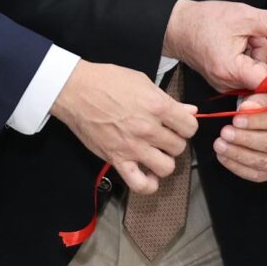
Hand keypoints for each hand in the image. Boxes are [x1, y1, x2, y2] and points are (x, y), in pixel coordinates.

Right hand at [52, 60, 197, 195]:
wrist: (76, 90)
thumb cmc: (107, 81)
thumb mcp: (142, 82)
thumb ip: (168, 99)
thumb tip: (190, 111)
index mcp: (157, 106)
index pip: (190, 127)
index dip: (185, 126)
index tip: (177, 125)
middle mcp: (148, 129)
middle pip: (179, 147)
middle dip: (173, 142)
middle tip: (162, 137)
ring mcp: (133, 147)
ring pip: (166, 167)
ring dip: (163, 161)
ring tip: (155, 153)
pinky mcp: (117, 159)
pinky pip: (139, 184)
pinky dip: (147, 184)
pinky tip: (147, 174)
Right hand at [164, 0, 266, 91]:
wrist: (178, 27)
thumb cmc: (205, 21)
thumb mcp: (243, 15)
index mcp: (231, 70)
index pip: (266, 82)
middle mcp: (228, 83)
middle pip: (264, 78)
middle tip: (265, 35)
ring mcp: (226, 84)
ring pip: (257, 74)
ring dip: (260, 54)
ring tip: (247, 35)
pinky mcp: (225, 80)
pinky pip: (247, 73)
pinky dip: (251, 58)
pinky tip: (243, 42)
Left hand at [215, 81, 266, 183]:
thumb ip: (260, 99)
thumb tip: (245, 108)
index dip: (257, 121)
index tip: (237, 119)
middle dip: (245, 139)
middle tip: (225, 133)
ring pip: (262, 162)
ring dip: (238, 154)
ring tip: (220, 145)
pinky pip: (256, 174)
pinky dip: (237, 167)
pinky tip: (224, 157)